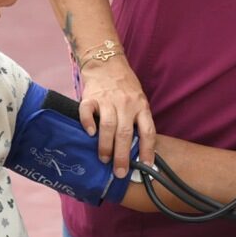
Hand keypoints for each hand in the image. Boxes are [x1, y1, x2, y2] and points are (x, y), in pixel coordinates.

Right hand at [78, 56, 155, 178]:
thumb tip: (137, 151)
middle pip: (125, 133)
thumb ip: (138, 121)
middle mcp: (126, 104)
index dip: (147, 150)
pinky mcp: (91, 96)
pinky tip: (90, 133)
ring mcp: (108, 100)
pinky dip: (88, 123)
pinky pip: (88, 111)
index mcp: (141, 106)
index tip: (145, 166)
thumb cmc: (125, 87)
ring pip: (108, 125)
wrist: (107, 64)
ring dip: (106, 145)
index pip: (148, 131)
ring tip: (104, 159)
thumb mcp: (138, 101)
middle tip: (119, 172)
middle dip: (123, 156)